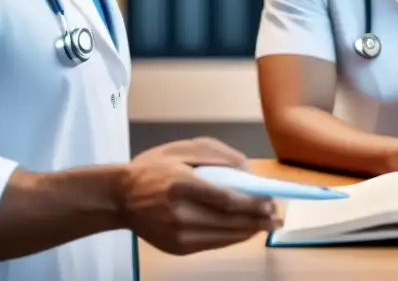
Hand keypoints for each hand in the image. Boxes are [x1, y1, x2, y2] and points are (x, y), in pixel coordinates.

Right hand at [119, 137, 281, 254]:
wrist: (120, 198)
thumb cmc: (154, 168)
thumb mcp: (184, 149)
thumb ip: (218, 156)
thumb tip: (248, 172)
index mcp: (181, 184)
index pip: (226, 200)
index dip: (253, 204)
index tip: (271, 202)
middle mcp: (180, 213)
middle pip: (230, 221)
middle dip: (258, 220)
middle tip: (278, 217)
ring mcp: (178, 234)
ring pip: (225, 237)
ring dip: (250, 231)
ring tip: (268, 225)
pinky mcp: (177, 248)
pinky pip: (213, 244)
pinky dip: (233, 237)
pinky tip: (245, 231)